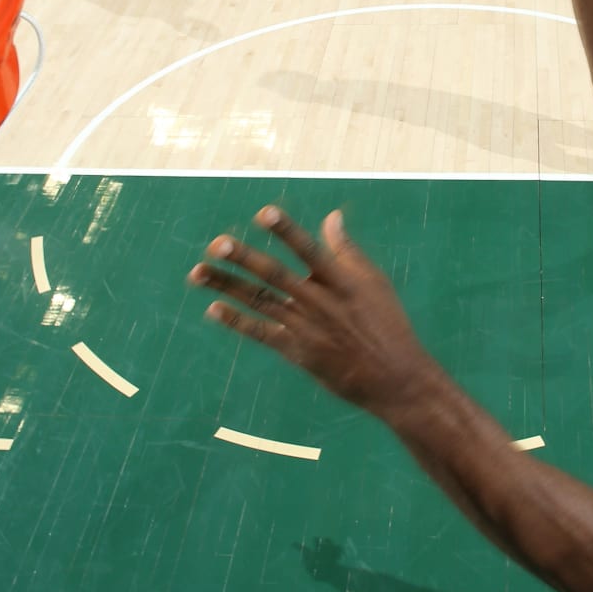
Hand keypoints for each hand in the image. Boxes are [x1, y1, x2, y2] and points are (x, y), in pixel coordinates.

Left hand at [189, 207, 442, 411]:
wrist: (394, 378)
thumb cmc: (387, 325)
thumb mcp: (374, 283)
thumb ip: (347, 250)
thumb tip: (331, 216)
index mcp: (341, 281)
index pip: (308, 250)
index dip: (286, 231)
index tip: (263, 213)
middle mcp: (320, 302)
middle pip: (275, 275)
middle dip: (243, 258)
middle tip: (215, 244)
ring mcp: (306, 328)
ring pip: (260, 301)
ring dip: (227, 286)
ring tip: (198, 272)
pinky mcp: (298, 352)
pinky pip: (261, 333)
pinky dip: (237, 321)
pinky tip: (214, 309)